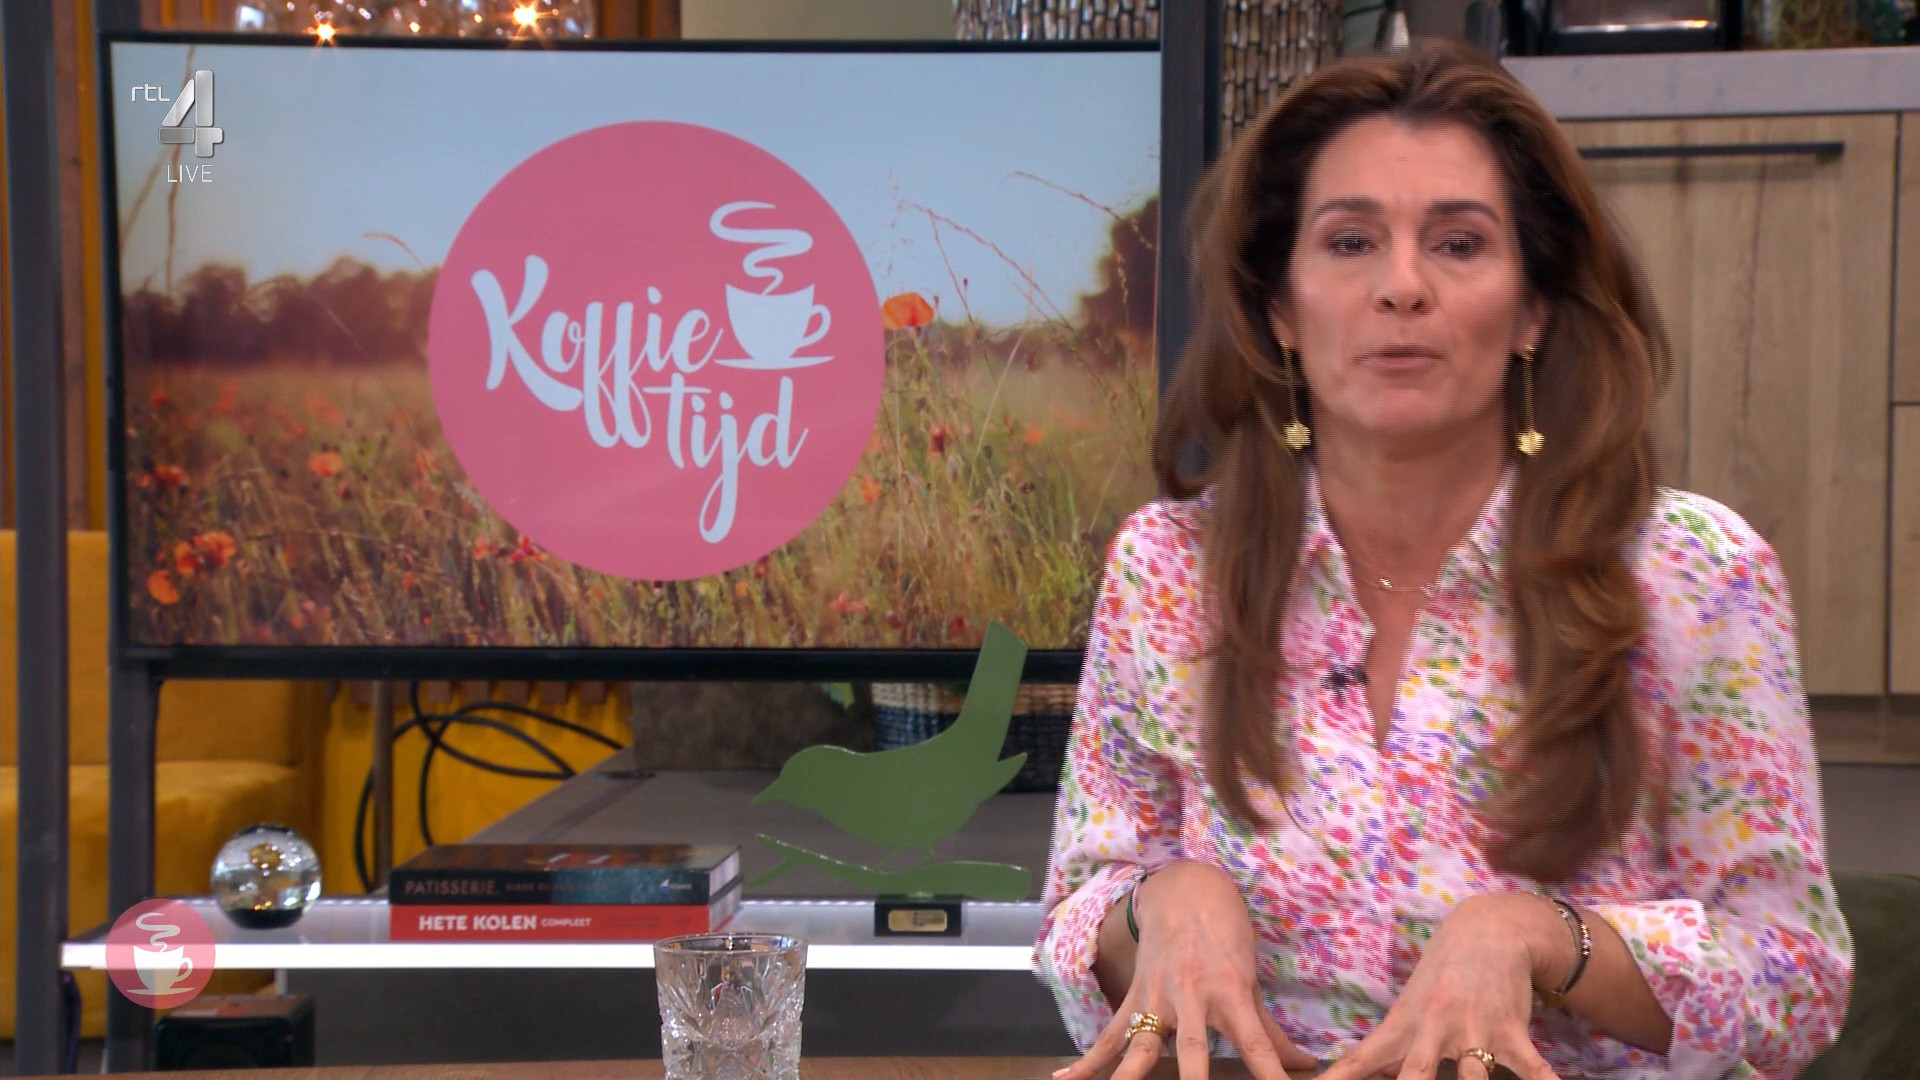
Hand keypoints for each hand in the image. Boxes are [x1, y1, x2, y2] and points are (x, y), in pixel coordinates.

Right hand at [1055, 860, 1319, 1079]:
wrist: (1183, 890)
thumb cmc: (1225, 935)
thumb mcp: (1250, 980)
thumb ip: (1269, 1031)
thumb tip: (1304, 1065)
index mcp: (1230, 992)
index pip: (1255, 1045)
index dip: (1270, 1074)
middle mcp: (1192, 997)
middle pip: (1194, 1052)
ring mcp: (1158, 999)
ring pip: (1142, 1047)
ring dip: (1129, 1077)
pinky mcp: (1134, 997)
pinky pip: (1108, 1035)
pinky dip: (1087, 1060)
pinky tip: (1064, 1079)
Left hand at [1319, 893, 1564, 1079]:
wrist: (1488, 931)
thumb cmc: (1440, 977)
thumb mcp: (1408, 1007)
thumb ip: (1387, 1048)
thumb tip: (1347, 1074)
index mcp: (1404, 1027)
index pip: (1363, 1059)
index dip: (1341, 1079)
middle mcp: (1435, 1031)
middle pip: (1417, 1076)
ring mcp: (1475, 1032)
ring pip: (1474, 1077)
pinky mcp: (1512, 1032)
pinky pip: (1532, 1067)